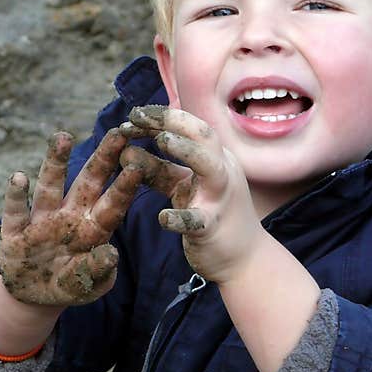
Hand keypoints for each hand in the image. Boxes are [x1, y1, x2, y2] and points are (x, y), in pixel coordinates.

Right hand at [0, 128, 143, 306]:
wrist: (31, 296)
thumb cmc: (69, 284)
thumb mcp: (88, 286)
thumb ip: (99, 272)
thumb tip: (111, 253)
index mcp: (93, 230)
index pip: (113, 205)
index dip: (125, 185)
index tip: (139, 164)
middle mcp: (69, 217)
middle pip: (87, 183)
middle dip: (102, 158)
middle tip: (118, 132)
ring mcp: (41, 221)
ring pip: (50, 187)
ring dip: (55, 162)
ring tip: (62, 137)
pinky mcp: (14, 232)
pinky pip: (14, 212)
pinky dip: (16, 195)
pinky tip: (18, 178)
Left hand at [119, 105, 262, 283]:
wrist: (246, 258)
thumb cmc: (212, 214)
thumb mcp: (182, 187)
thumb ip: (156, 168)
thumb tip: (125, 151)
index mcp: (216, 159)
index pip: (191, 128)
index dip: (163, 117)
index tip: (133, 113)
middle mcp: (223, 172)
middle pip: (204, 136)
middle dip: (174, 121)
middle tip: (137, 116)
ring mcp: (220, 199)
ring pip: (210, 168)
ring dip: (188, 151)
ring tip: (162, 140)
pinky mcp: (213, 228)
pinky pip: (198, 220)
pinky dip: (180, 217)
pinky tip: (163, 217)